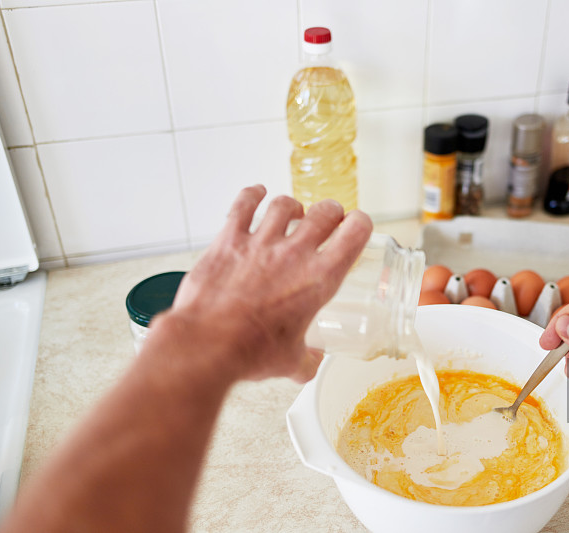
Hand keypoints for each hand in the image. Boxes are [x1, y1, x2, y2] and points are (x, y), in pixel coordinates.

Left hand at [162, 185, 372, 382]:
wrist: (208, 344)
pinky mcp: (229, 240)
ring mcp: (260, 242)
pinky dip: (252, 195)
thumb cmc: (250, 352)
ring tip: (293, 211)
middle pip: (324, 213)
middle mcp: (294, 253)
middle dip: (331, 212)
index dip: (360, 225)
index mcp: (319, 279)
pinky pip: (243, 205)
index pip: (354, 234)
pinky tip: (256, 193)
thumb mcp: (290, 361)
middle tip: (329, 219)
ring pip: (285, 205)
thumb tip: (311, 362)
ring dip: (293, 206)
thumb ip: (306, 359)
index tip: (358, 226)